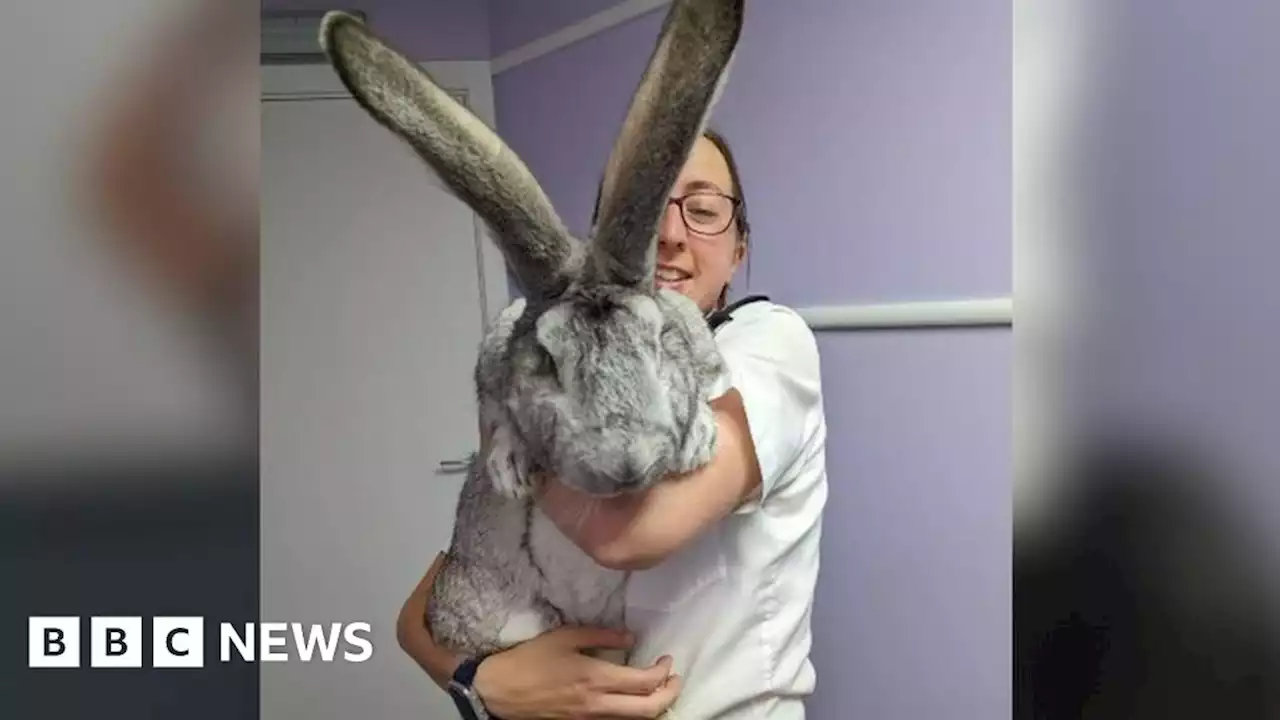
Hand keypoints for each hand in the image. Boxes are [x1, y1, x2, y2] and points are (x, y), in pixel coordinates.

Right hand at [474, 625, 680, 718]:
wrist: (499, 691)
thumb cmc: (531, 660)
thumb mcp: (565, 637)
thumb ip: (601, 635)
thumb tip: (630, 637)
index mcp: (596, 678)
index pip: (644, 682)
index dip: (663, 672)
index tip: (666, 659)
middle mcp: (598, 704)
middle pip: (648, 710)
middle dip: (669, 694)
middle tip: (674, 679)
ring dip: (654, 707)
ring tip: (660, 691)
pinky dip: (633, 714)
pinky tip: (634, 702)